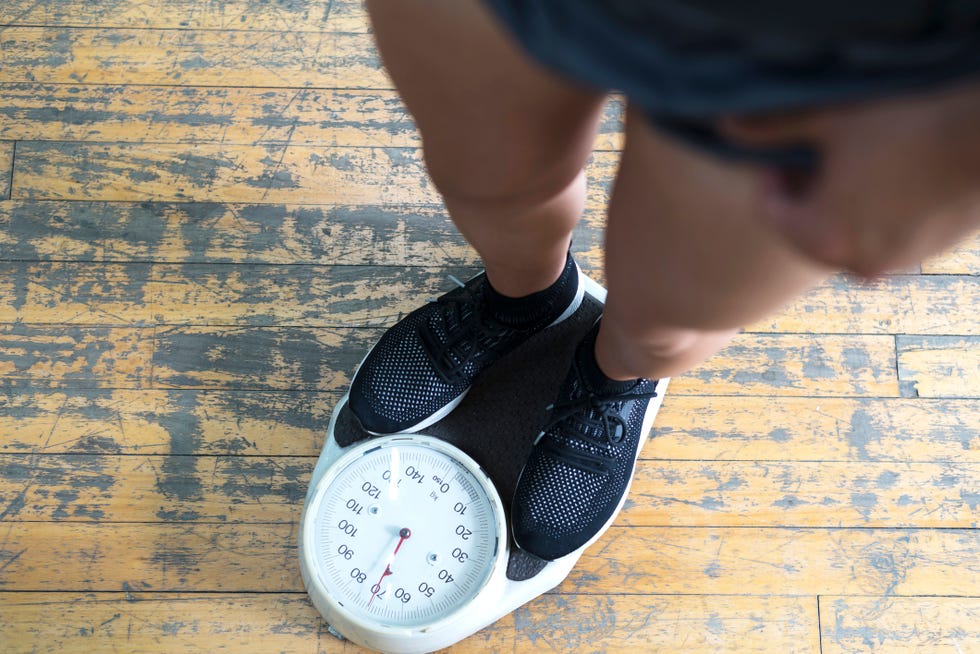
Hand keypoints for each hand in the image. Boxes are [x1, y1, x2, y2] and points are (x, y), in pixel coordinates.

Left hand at [718, 81, 979, 276]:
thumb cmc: (905, 126)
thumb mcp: (830, 121)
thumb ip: (773, 128)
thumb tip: (725, 126)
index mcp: (820, 237)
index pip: (769, 214)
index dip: (770, 179)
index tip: (785, 155)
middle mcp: (851, 264)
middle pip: (803, 233)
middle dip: (802, 200)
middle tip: (817, 162)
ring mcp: (891, 265)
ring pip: (843, 239)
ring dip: (837, 211)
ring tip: (855, 169)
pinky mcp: (922, 259)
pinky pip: (879, 242)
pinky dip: (871, 220)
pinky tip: (888, 183)